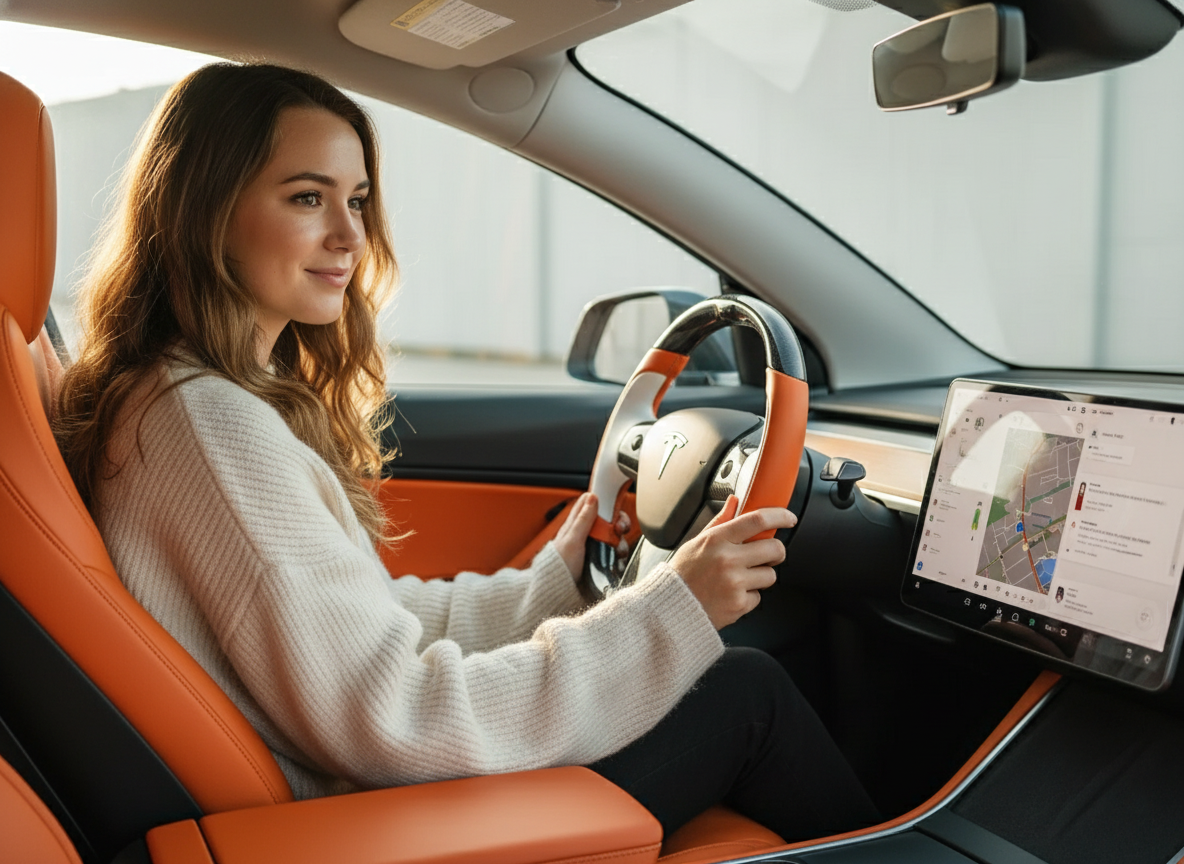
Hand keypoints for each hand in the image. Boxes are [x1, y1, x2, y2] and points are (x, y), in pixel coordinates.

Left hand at [554, 493, 631, 580]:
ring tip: (618, 552)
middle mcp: (587, 535)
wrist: (558, 597)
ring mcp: (595, 549)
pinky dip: (620, 558)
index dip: (606, 503)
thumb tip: (592, 497)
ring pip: (615, 539)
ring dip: (621, 543)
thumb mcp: (571, 541)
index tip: (615, 510)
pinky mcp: (601, 564)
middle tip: (619, 531)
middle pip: (610, 521)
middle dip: (619, 524)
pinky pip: (616, 556)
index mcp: (576, 525)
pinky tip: (618, 562)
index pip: (594, 504)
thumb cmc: (558, 569)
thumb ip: (583, 520)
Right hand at [669, 495, 796, 629]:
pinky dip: (748, 597)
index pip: (757, 520)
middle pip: (774, 548)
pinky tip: (731, 594)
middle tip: (767, 555)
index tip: (789, 518)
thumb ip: (720, 521)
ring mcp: (734, 583)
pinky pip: (758, 597)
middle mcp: (727, 560)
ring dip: (761, 576)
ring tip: (740, 578)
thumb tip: (734, 501)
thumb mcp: (696, 542)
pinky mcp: (738, 604)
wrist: (669, 608)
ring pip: (770, 575)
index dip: (779, 516)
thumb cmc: (683, 573)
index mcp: (717, 539)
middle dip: (776, 551)